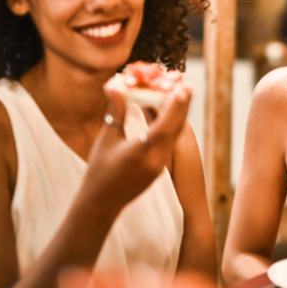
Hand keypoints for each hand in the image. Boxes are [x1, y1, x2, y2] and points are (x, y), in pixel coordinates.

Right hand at [79, 82, 192, 215]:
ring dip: (179, 114)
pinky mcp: (160, 167)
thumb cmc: (99, 170)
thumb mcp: (106, 139)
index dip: (174, 106)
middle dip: (182, 105)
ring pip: (174, 135)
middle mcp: (156, 160)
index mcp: (141, 153)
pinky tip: (172, 113)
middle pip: (175, 128)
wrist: (101, 203)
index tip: (181, 88)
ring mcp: (160, 165)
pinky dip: (172, 125)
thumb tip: (116, 84)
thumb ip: (115, 111)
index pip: (164, 126)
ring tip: (184, 94)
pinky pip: (170, 142)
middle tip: (187, 85)